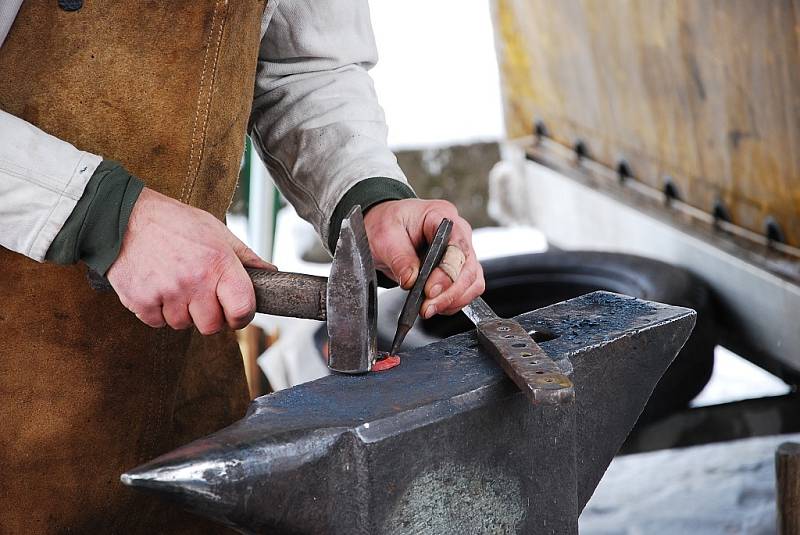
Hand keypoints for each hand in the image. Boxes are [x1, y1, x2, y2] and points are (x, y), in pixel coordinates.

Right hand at [107, 188, 275, 333]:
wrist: (123, 218)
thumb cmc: (174, 222)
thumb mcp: (217, 231)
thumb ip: (245, 257)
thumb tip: (271, 273)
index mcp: (218, 263)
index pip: (243, 309)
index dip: (241, 316)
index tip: (235, 312)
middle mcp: (194, 281)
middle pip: (212, 326)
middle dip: (209, 316)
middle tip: (200, 295)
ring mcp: (166, 293)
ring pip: (183, 325)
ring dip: (181, 312)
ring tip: (175, 284)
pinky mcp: (140, 301)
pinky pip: (157, 323)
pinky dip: (157, 311)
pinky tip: (156, 287)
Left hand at [363, 199, 484, 317]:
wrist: (384, 231)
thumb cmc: (387, 224)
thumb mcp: (385, 237)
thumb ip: (400, 258)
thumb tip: (411, 280)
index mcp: (441, 216)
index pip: (457, 246)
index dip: (447, 271)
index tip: (430, 290)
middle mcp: (458, 233)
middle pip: (469, 267)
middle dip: (450, 292)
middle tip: (427, 306)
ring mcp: (460, 252)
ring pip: (472, 281)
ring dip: (454, 300)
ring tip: (429, 309)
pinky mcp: (458, 269)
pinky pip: (467, 290)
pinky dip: (453, 302)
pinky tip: (435, 305)